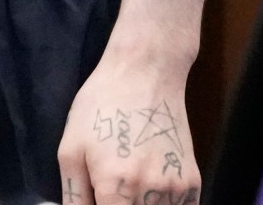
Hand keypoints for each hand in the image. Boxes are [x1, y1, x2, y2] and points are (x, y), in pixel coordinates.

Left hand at [56, 53, 200, 204]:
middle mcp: (148, 193)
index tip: (100, 200)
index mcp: (114, 186)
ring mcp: (175, 189)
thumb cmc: (102, 106)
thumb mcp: (70, 149)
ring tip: (128, 183)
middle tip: (109, 191)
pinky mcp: (192, 183)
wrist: (147, 72)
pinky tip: (148, 190)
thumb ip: (73, 197)